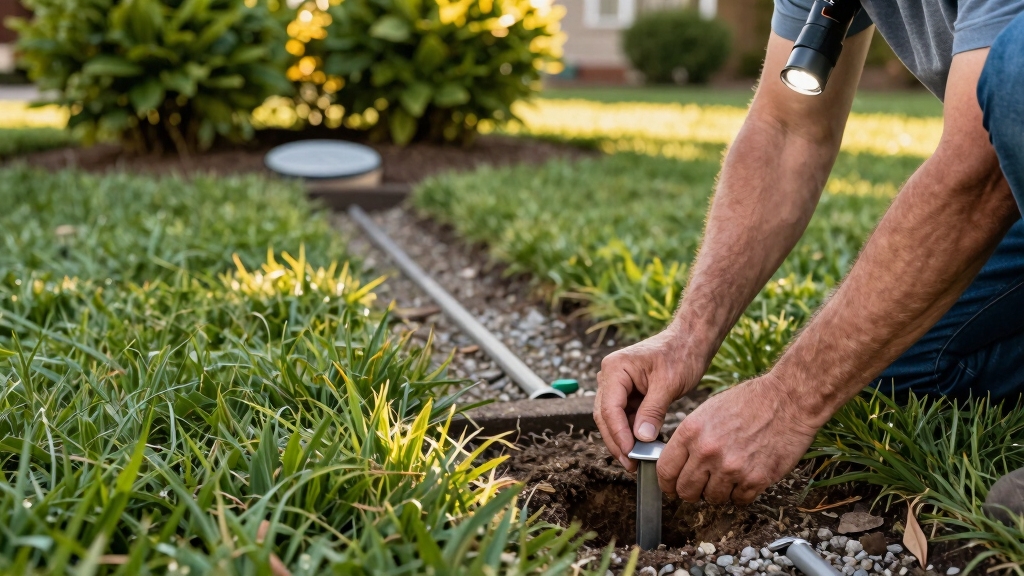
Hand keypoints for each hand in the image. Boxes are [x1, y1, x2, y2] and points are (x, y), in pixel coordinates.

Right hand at [594, 324, 703, 472]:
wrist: (690, 341)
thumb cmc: (681, 354)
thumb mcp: (669, 383)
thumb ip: (652, 411)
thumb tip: (641, 439)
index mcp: (615, 368)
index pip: (609, 407)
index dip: (618, 433)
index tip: (630, 453)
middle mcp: (610, 376)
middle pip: (605, 416)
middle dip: (617, 441)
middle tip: (630, 464)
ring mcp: (617, 385)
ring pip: (613, 419)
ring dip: (623, 439)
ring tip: (636, 460)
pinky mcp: (627, 393)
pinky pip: (624, 417)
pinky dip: (632, 432)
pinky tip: (642, 447)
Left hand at [656, 372, 819, 504]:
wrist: (787, 400)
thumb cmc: (748, 402)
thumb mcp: (707, 411)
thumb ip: (690, 438)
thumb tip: (678, 462)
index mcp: (691, 432)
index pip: (666, 470)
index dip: (667, 483)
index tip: (671, 488)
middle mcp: (707, 452)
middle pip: (686, 490)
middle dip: (690, 492)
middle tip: (699, 488)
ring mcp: (731, 468)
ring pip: (713, 499)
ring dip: (717, 492)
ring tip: (727, 477)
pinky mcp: (755, 479)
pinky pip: (739, 501)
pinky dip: (740, 494)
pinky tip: (744, 479)